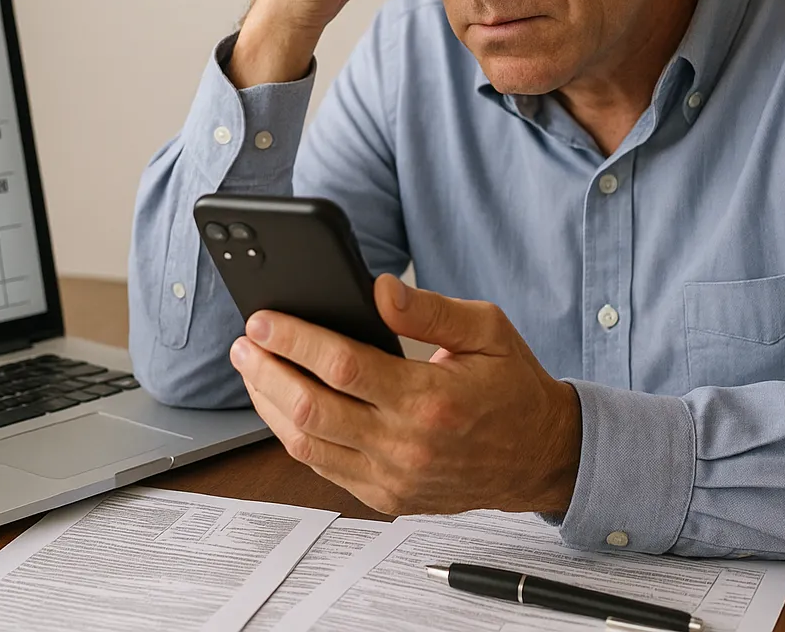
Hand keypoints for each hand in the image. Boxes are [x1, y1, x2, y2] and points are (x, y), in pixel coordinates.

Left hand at [228, 274, 582, 515]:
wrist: (539, 456)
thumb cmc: (513, 388)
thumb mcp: (488, 330)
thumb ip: (429, 310)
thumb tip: (379, 289)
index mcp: (430, 400)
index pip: (343, 367)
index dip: (294, 340)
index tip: (263, 320)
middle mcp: (407, 445)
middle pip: (311, 408)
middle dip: (266, 371)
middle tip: (245, 343)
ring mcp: (392, 478)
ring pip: (306, 444)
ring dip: (268, 404)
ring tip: (252, 369)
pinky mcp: (385, 496)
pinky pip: (323, 467)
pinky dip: (293, 435)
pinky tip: (280, 405)